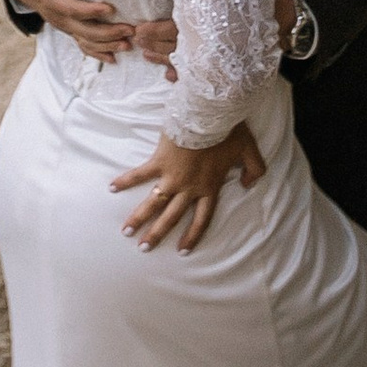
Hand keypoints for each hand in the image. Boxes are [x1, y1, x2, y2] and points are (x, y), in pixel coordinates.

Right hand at [6, 0, 136, 56]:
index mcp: (50, 0)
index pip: (71, 9)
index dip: (90, 11)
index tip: (109, 9)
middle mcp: (58, 17)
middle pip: (84, 30)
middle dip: (107, 33)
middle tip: (129, 29)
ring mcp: (65, 25)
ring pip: (87, 41)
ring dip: (108, 45)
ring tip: (127, 43)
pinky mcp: (70, 27)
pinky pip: (84, 45)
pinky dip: (99, 53)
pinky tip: (114, 57)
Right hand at [110, 124, 264, 253]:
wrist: (209, 114)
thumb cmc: (229, 131)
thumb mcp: (250, 151)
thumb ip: (255, 170)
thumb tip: (248, 185)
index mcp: (209, 187)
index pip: (201, 219)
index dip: (192, 236)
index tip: (182, 251)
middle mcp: (189, 188)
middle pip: (172, 217)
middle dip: (157, 234)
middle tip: (144, 248)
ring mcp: (172, 176)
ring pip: (154, 203)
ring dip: (139, 217)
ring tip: (126, 231)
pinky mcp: (159, 161)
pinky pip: (140, 174)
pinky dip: (126, 180)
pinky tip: (112, 187)